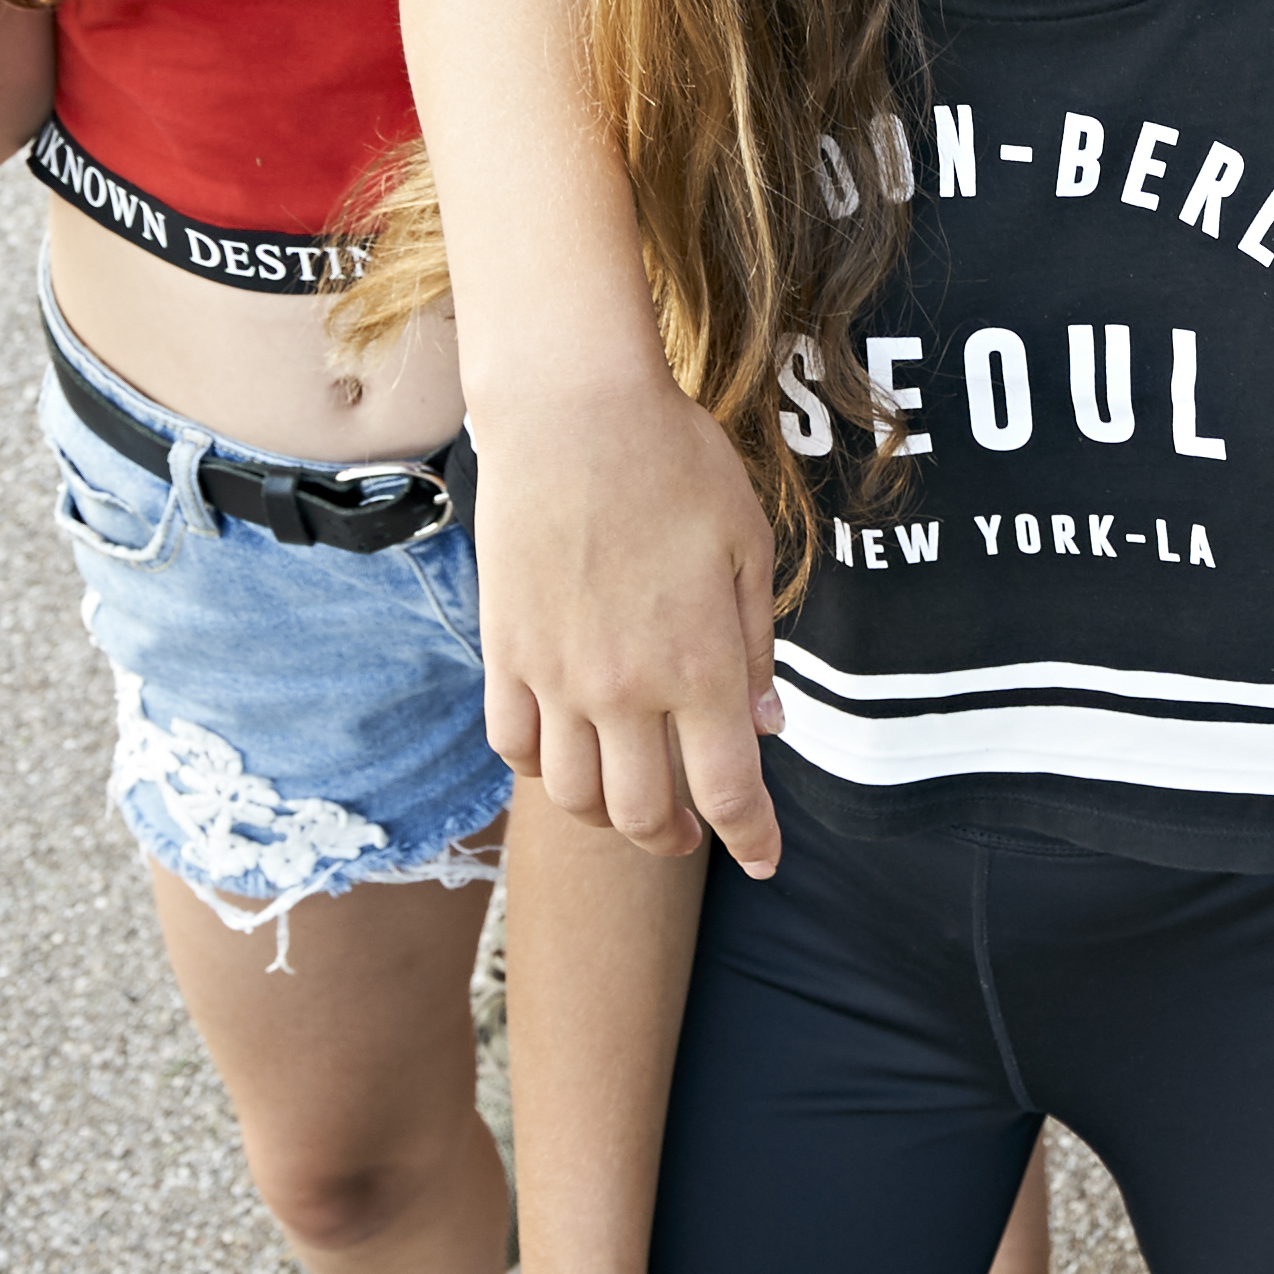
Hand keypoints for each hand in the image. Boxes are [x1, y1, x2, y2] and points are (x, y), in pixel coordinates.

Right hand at [478, 371, 790, 875]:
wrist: (574, 413)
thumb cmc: (676, 465)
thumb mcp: (749, 546)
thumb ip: (755, 645)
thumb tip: (767, 725)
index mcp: (700, 663)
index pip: (728, 790)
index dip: (752, 838)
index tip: (763, 860)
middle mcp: (625, 687)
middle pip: (645, 813)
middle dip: (676, 839)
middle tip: (693, 832)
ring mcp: (557, 674)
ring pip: (573, 795)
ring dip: (606, 815)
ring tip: (628, 801)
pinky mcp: (506, 652)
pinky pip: (513, 746)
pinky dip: (540, 768)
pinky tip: (565, 753)